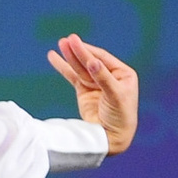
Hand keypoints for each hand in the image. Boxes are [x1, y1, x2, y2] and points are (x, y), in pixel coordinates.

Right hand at [47, 35, 137, 153]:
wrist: (110, 138)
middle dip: (78, 51)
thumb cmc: (120, 117)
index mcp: (123, 74)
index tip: (76, 43)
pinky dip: (63, 67)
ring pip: (80, 68)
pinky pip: (72, 76)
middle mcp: (110, 76)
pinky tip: (54, 57)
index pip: (103, 59)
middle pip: (90, 61)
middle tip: (67, 40)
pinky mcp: (84, 92)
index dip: (89, 52)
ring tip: (60, 44)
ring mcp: (96, 84)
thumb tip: (93, 62)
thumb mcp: (115, 95)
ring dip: (69, 56)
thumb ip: (103, 78)